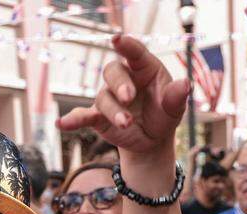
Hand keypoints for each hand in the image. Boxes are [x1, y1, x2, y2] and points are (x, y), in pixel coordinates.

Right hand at [57, 35, 191, 156]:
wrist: (152, 140)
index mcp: (144, 69)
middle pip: (113, 71)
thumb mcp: (175, 108)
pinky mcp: (97, 117)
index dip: (126, 45)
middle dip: (119, 84)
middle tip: (129, 97)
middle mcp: (123, 79)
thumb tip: (185, 84)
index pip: (135, 53)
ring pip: (104, 98)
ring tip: (127, 123)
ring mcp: (108, 97)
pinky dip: (72, 120)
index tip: (117, 39)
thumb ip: (177, 97)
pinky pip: (82, 116)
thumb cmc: (164, 115)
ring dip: (114, 111)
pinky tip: (62, 124)